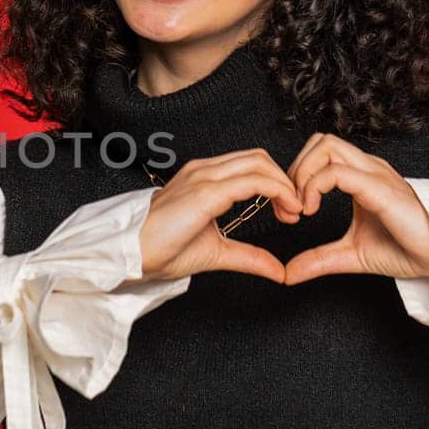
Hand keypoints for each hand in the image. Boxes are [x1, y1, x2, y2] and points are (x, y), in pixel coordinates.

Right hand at [140, 148, 305, 283]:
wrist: (132, 254)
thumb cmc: (162, 250)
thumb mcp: (216, 252)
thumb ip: (248, 256)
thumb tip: (278, 270)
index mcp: (203, 178)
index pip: (250, 165)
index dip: (276, 183)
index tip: (288, 211)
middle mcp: (204, 170)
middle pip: (259, 157)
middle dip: (285, 180)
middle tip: (295, 211)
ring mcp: (204, 176)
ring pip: (259, 163)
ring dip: (285, 185)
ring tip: (293, 212)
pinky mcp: (206, 192)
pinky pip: (253, 181)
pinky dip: (277, 191)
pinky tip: (285, 210)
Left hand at [280, 132, 428, 284]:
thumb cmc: (406, 249)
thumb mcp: (351, 255)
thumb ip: (319, 259)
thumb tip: (288, 274)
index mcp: (361, 176)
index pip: (319, 152)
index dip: (296, 175)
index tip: (290, 212)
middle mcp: (367, 168)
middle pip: (319, 141)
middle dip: (295, 168)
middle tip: (292, 205)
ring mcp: (375, 175)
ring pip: (326, 146)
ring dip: (302, 173)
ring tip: (302, 207)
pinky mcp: (380, 189)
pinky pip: (339, 172)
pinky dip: (314, 186)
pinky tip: (311, 210)